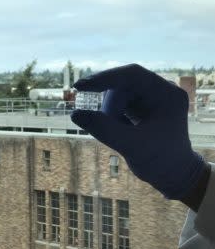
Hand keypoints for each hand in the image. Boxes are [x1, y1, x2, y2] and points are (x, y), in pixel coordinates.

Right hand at [71, 64, 205, 199]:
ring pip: (118, 95)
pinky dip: (113, 118)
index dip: (104, 78)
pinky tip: (123, 132)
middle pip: (123, 86)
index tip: (80, 87)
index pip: (133, 74)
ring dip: (111, 114)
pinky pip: (119, 104)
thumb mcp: (131, 146)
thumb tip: (76, 114)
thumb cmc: (159, 162)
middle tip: (104, 127)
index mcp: (167, 94)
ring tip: (121, 135)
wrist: (172, 174)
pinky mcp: (143, 106)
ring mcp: (151, 97)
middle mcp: (161, 90)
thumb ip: (104, 130)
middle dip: (110, 107)